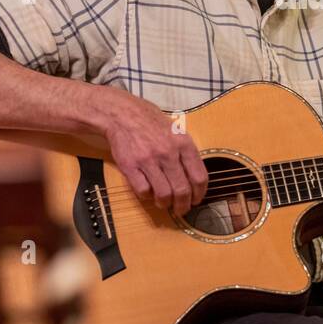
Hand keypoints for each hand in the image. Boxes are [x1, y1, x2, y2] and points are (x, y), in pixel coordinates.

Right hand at [94, 87, 208, 216]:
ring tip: (164, 203)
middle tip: (181, 209)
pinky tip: (148, 192)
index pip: (199, 177)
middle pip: (182, 190)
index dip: (200, 194)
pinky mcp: (131, 166)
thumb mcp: (176, 131)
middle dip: (184, 205)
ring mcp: (149, 160)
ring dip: (165, 204)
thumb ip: (186, 152)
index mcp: (183, 144)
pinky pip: (143, 191)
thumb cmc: (150, 122)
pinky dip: (147, 196)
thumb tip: (195, 178)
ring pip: (164, 194)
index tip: (196, 200)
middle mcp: (168, 153)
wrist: (122, 114)